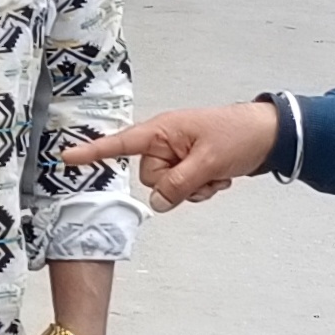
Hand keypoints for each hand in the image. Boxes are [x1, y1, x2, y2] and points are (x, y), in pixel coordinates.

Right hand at [61, 101, 278, 209]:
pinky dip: (200, 187)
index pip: (121, 144)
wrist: (268, 136)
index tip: (66, 158)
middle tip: (203, 170)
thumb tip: (156, 203)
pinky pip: (182, 188)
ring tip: (214, 173)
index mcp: (162, 131)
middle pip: (149, 177)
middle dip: (175, 183)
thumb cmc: (238, 135)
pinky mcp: (189, 165)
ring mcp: (177, 154)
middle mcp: (164, 142)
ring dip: (192, 187)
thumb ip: (178, 184)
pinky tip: (218, 177)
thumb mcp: (207, 162)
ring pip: (167, 187)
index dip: (93, 152)